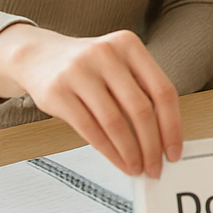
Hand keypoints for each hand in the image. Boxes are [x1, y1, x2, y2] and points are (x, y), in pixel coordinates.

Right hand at [0, 24, 182, 177]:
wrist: (38, 55)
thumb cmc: (88, 66)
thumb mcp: (118, 64)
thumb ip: (140, 90)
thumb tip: (164, 137)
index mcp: (129, 45)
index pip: (162, 90)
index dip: (172, 125)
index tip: (175, 150)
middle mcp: (106, 54)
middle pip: (140, 109)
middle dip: (152, 145)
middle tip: (156, 166)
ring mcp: (79, 71)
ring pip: (115, 122)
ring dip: (129, 152)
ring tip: (136, 167)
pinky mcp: (58, 91)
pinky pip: (89, 129)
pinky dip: (108, 151)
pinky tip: (117, 161)